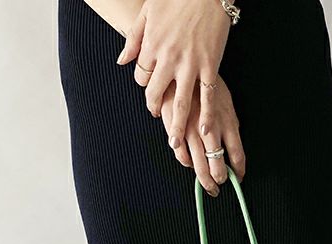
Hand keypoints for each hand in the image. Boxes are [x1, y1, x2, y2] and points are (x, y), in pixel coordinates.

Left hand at [116, 0, 231, 184]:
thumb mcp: (148, 13)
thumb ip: (134, 38)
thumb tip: (122, 60)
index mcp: (152, 45)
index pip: (141, 75)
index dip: (144, 86)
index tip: (150, 92)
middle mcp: (168, 59)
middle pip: (156, 92)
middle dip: (156, 109)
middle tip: (159, 120)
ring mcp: (190, 65)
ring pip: (181, 102)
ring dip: (177, 125)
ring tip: (175, 143)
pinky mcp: (209, 66)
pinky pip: (207, 96)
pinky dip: (206, 115)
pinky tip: (204, 131)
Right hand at [161, 75, 245, 194]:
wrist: (180, 67)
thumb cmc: (205, 85)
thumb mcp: (224, 102)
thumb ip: (229, 125)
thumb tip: (232, 147)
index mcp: (227, 122)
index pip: (237, 155)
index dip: (238, 171)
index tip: (238, 178)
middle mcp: (211, 129)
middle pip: (217, 166)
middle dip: (219, 179)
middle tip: (219, 187)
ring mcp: (192, 130)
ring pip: (199, 164)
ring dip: (203, 178)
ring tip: (207, 184)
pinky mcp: (175, 128)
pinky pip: (181, 154)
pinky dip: (185, 162)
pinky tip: (189, 163)